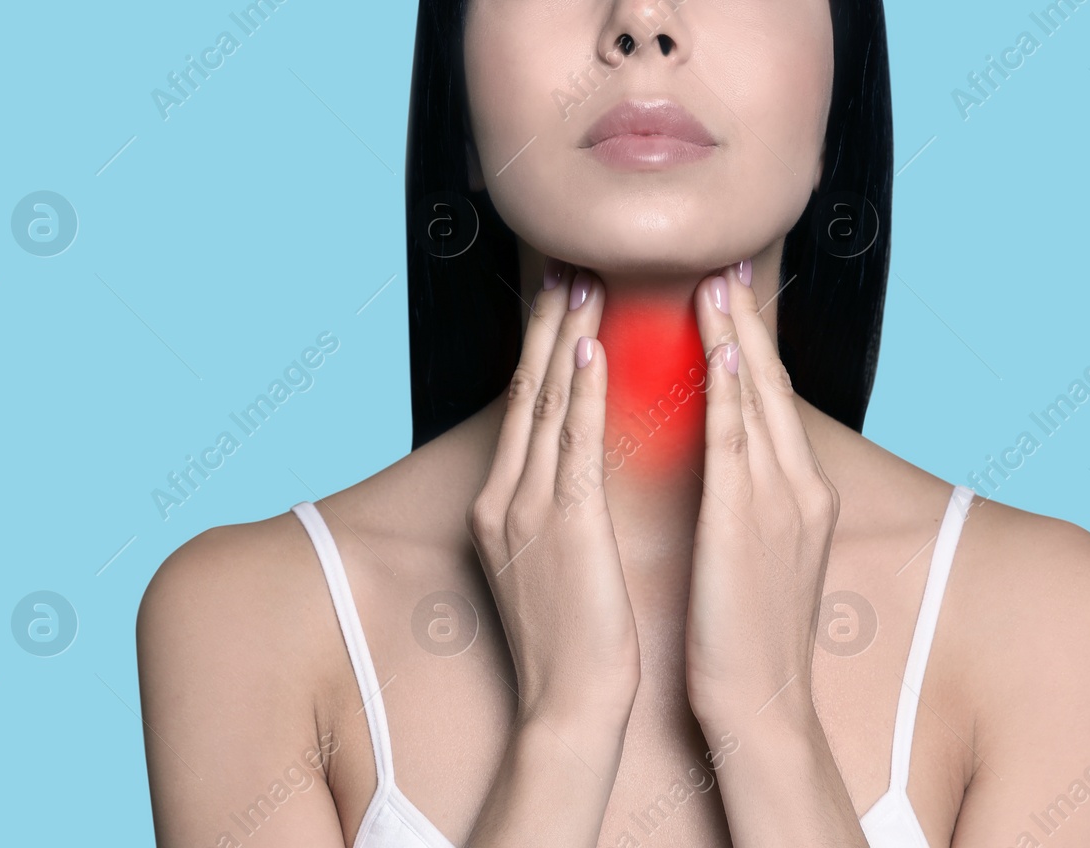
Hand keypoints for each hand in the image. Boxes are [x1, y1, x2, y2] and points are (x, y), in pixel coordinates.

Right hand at [467, 260, 639, 728]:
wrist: (569, 705)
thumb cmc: (573, 641)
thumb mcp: (549, 564)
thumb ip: (552, 511)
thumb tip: (572, 472)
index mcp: (500, 507)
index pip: (522, 412)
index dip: (539, 352)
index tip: (558, 305)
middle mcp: (504, 498)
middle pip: (524, 393)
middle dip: (544, 327)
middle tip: (565, 267)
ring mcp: (528, 509)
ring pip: (543, 404)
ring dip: (562, 337)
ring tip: (580, 283)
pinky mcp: (564, 525)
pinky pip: (571, 443)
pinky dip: (578, 391)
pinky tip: (589, 349)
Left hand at [682, 262, 841, 727]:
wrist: (762, 705)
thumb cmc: (748, 639)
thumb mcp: (760, 558)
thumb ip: (750, 505)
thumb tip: (726, 471)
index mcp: (801, 495)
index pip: (772, 404)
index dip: (752, 347)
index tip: (730, 299)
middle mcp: (800, 488)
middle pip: (773, 387)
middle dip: (749, 323)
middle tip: (726, 264)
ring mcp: (780, 503)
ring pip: (758, 402)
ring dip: (737, 338)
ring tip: (716, 282)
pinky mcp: (749, 524)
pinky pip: (738, 444)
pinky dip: (734, 394)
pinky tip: (723, 352)